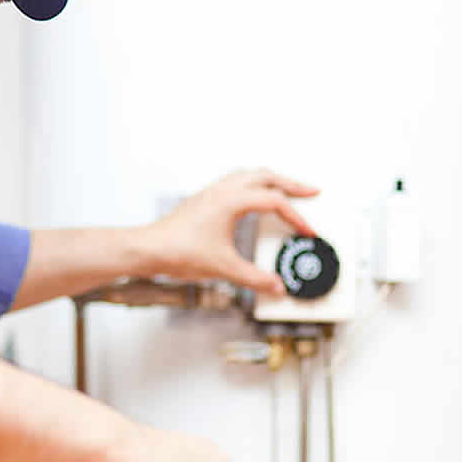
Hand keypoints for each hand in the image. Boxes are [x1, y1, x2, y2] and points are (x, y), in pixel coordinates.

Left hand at [142, 169, 319, 295]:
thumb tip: (275, 286)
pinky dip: (253, 185)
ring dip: (271, 180)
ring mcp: (212, 192)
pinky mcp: (204, 200)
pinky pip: (236, 182)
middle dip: (292, 184)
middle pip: (266, 176)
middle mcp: (222, 190)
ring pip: (249, 174)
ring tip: (287, 190)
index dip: (296, 217)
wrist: (149, 249)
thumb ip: (254, 278)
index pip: (274, 202)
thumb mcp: (223, 268)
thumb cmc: (178, 251)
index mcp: (231, 200)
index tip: (307, 232)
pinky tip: (254, 199)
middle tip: (312, 192)